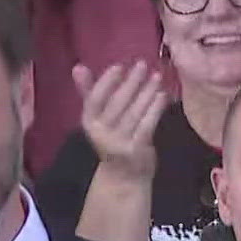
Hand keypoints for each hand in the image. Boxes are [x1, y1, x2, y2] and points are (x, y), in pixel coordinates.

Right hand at [73, 63, 167, 178]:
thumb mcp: (98, 117)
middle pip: (116, 104)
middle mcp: (100, 133)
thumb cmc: (112, 138)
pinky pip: (146, 125)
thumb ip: (90, 91)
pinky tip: (162, 95)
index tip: (119, 66)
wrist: (123, 175)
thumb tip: (78, 67)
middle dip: (131, 83)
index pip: (95, 99)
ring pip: (134, 112)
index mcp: (89, 122)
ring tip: (156, 77)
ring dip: (146, 92)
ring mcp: (118, 142)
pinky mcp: (135, 149)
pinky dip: (155, 109)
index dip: (106, 82)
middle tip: (143, 65)